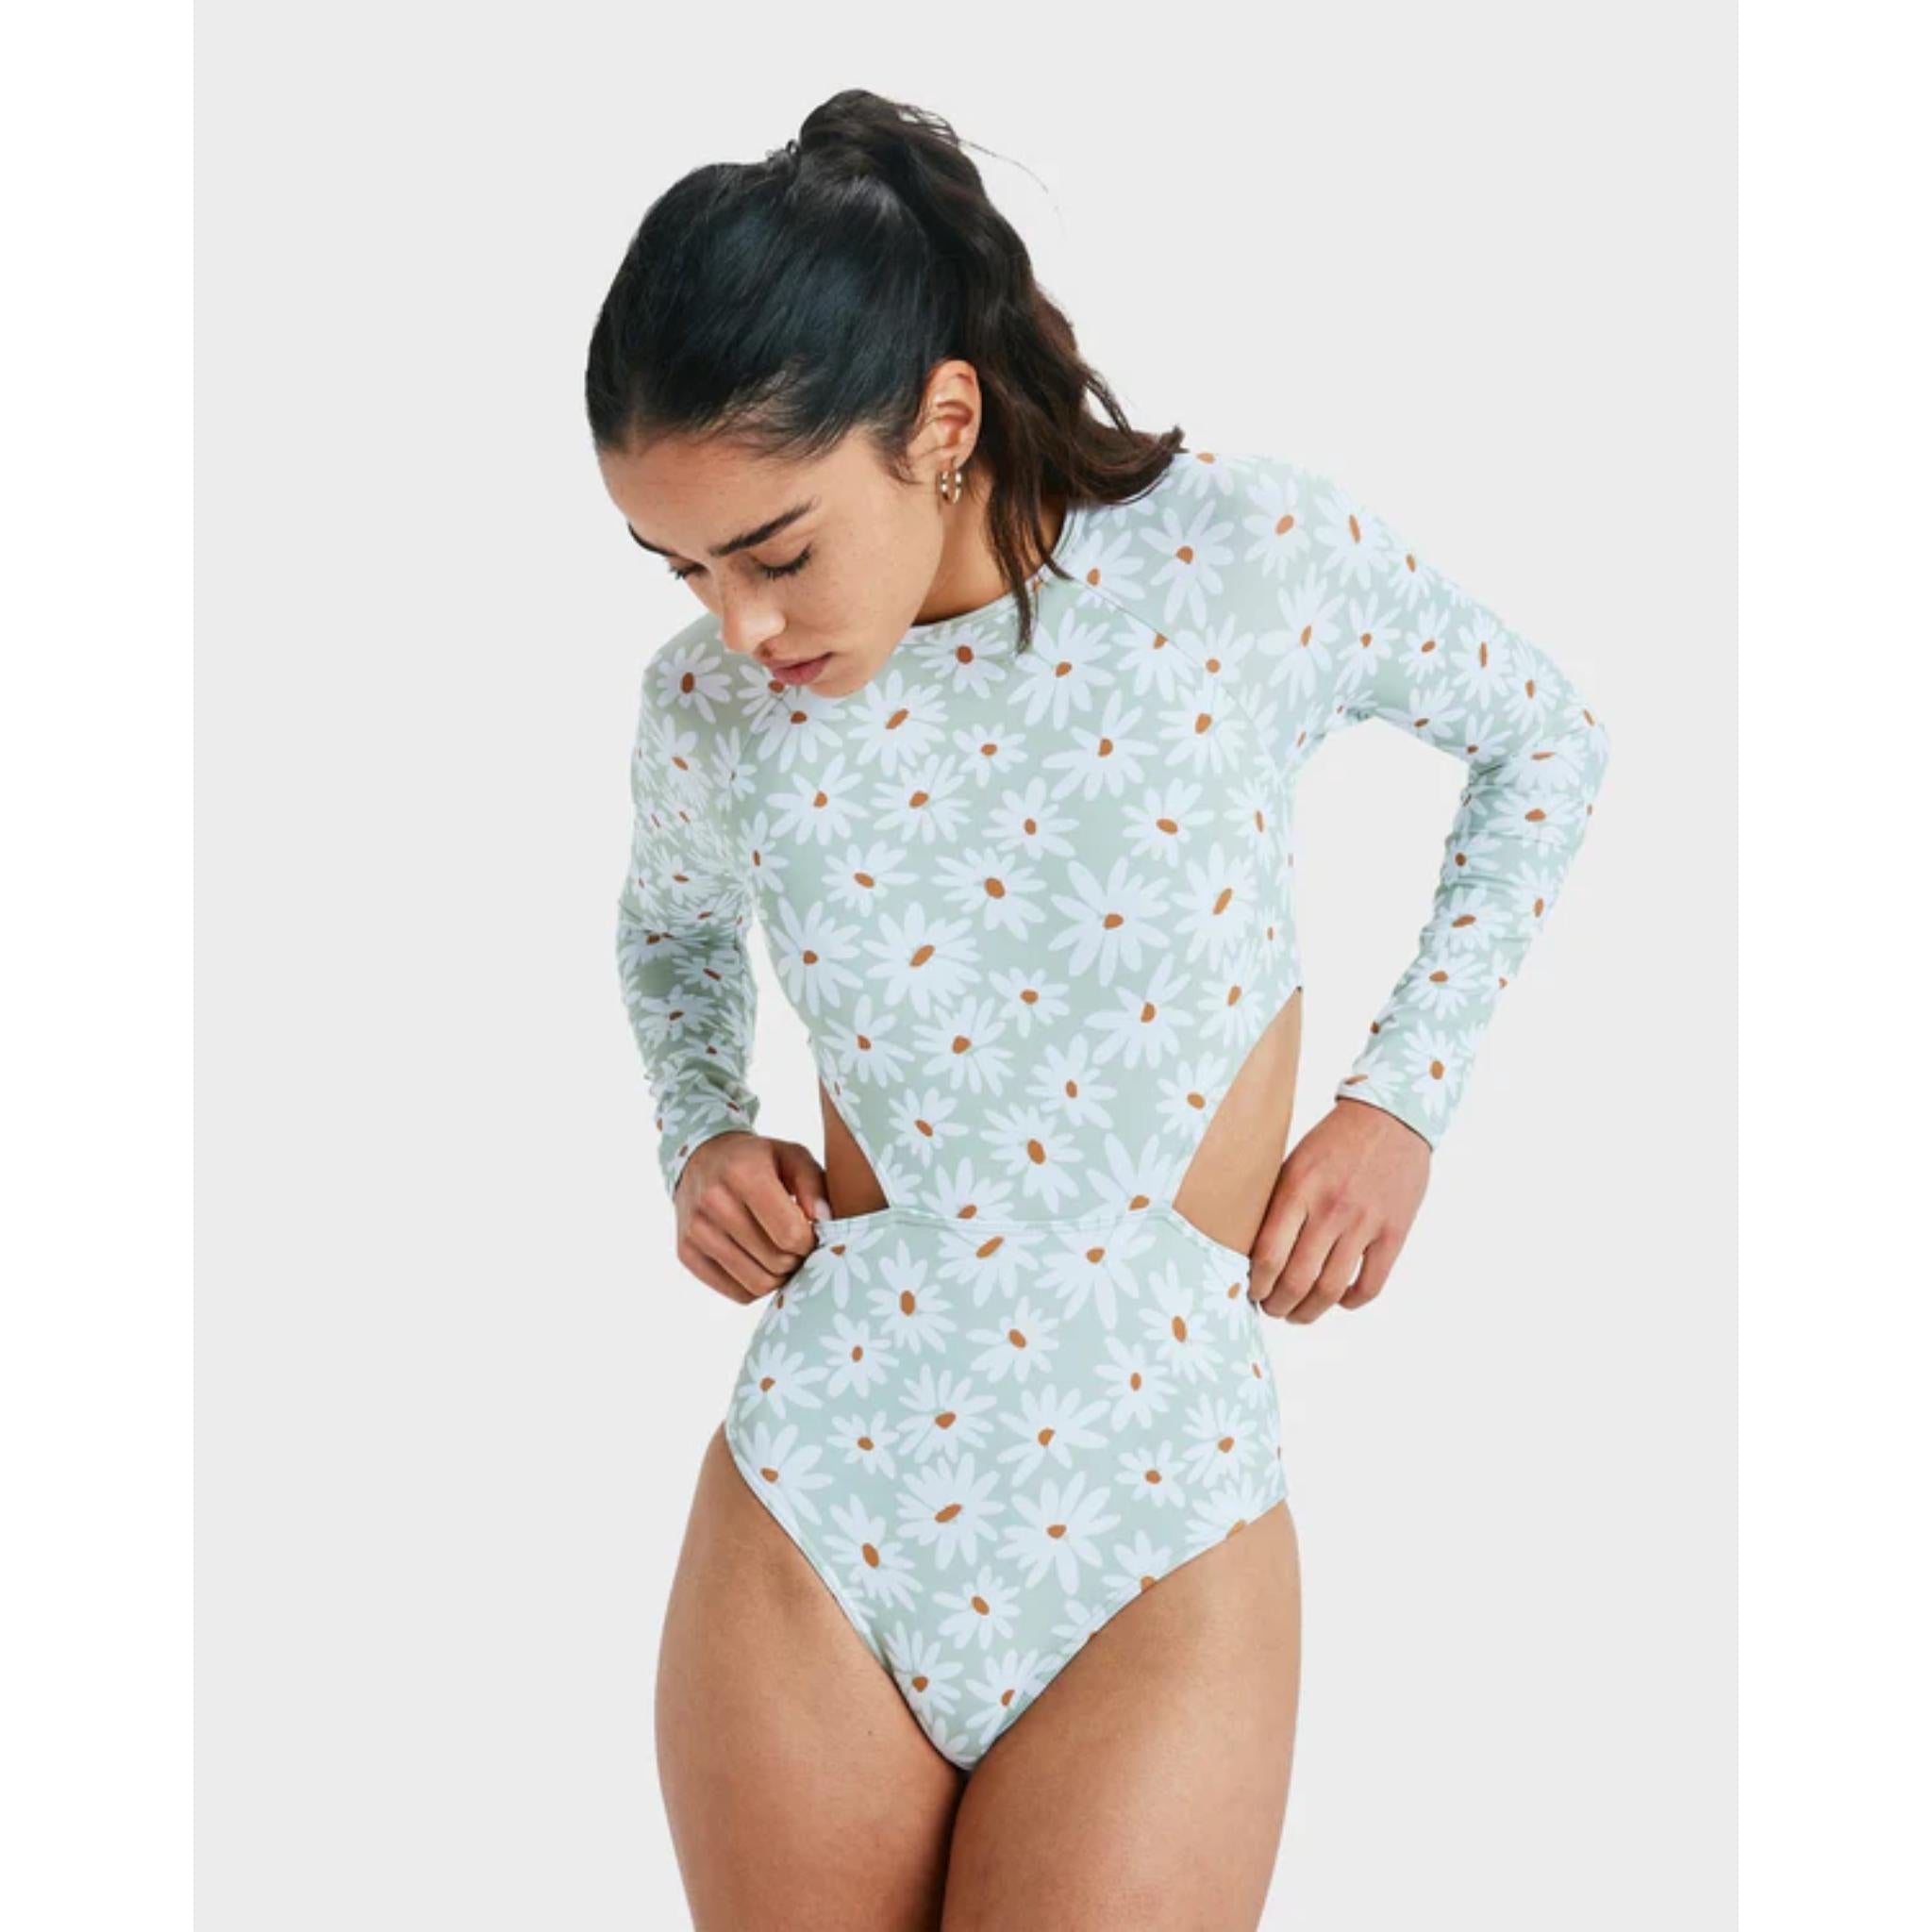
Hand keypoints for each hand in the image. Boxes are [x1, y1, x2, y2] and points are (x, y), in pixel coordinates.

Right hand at [672, 1132, 831, 1304]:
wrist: (701, 1158)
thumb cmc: (757, 1160)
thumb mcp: (792, 1156)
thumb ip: (814, 1186)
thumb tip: (826, 1222)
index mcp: (744, 1174)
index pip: (790, 1234)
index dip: (810, 1241)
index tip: (810, 1232)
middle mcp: (714, 1203)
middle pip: (775, 1262)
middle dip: (796, 1259)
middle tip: (797, 1246)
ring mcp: (696, 1231)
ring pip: (757, 1284)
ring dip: (778, 1276)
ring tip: (781, 1255)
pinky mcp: (686, 1253)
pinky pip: (737, 1293)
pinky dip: (756, 1286)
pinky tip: (759, 1263)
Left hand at [1247, 1098, 1430, 1322]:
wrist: (1391, 1118)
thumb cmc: (1334, 1141)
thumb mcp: (1294, 1162)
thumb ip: (1277, 1203)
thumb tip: (1252, 1251)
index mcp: (1298, 1188)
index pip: (1268, 1254)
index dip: (1257, 1284)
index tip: (1252, 1292)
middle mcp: (1330, 1208)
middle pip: (1297, 1279)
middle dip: (1278, 1305)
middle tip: (1272, 1309)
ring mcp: (1364, 1222)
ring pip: (1331, 1289)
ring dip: (1309, 1311)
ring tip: (1299, 1314)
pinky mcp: (1394, 1232)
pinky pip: (1370, 1285)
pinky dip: (1350, 1302)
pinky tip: (1339, 1300)